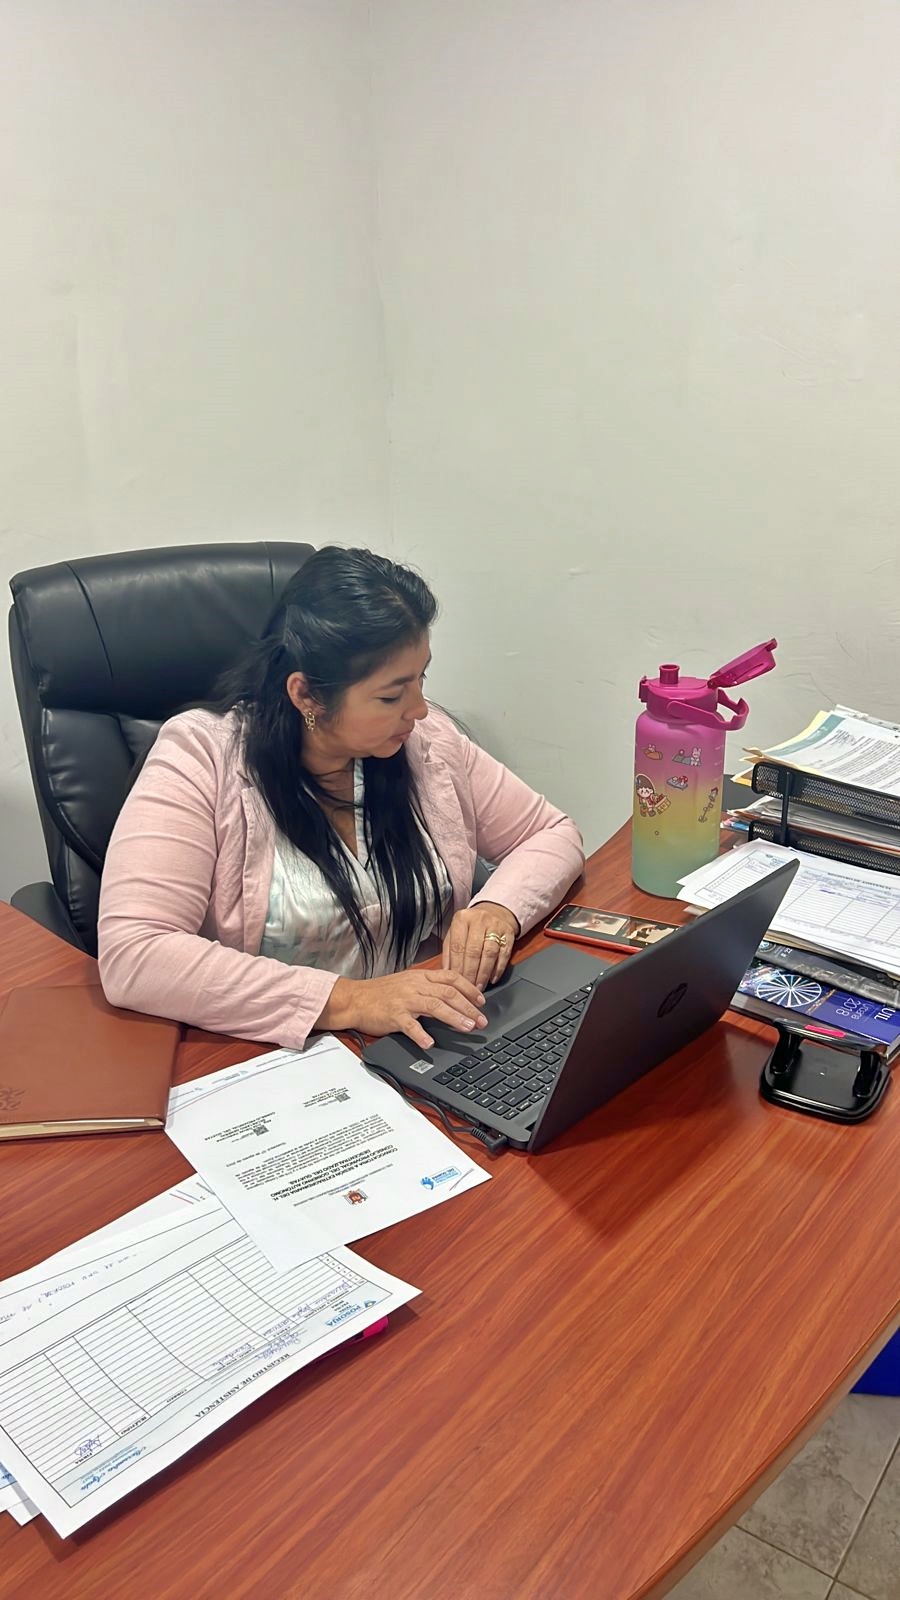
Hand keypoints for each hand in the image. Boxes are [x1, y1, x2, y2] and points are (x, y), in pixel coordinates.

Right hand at [318, 968, 487, 1050]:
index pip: (451, 978)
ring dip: (454, 1018)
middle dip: (469, 1007)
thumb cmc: (381, 993)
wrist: (355, 999)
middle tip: (481, 1021)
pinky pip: (410, 1026)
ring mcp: (405, 1000)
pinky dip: (421, 1035)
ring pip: (435, 1006)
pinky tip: (430, 1044)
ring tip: (467, 1028)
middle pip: (448, 993)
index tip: (482, 1001)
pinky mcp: (393, 1015)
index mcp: (421, 977)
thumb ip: (429, 987)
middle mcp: (415, 986)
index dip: (469, 989)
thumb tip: (453, 996)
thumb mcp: (408, 983)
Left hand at [442, 902, 518, 989]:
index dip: (457, 967)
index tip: (456, 982)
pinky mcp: (509, 933)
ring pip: (489, 953)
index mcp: (461, 919)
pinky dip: (498, 969)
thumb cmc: (471, 926)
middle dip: (471, 972)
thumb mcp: (455, 932)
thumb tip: (446, 972)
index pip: (457, 947)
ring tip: (479, 986)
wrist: (495, 912)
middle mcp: (479, 920)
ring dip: (484, 973)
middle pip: (474, 951)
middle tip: (468, 987)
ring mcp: (495, 926)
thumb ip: (449, 951)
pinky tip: (492, 979)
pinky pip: (504, 954)